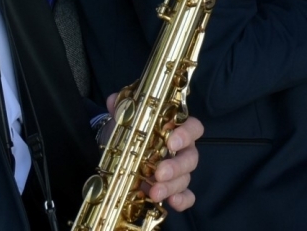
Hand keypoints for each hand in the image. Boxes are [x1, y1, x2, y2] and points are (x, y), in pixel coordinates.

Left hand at [101, 97, 202, 211]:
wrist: (120, 150)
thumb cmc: (130, 131)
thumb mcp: (125, 119)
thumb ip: (122, 109)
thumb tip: (114, 101)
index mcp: (175, 129)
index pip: (192, 127)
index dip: (186, 134)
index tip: (172, 142)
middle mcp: (181, 150)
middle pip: (191, 157)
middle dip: (176, 167)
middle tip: (159, 173)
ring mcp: (178, 171)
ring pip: (185, 178)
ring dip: (171, 186)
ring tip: (154, 193)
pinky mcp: (172, 189)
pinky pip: (185, 195)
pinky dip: (182, 200)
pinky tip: (172, 203)